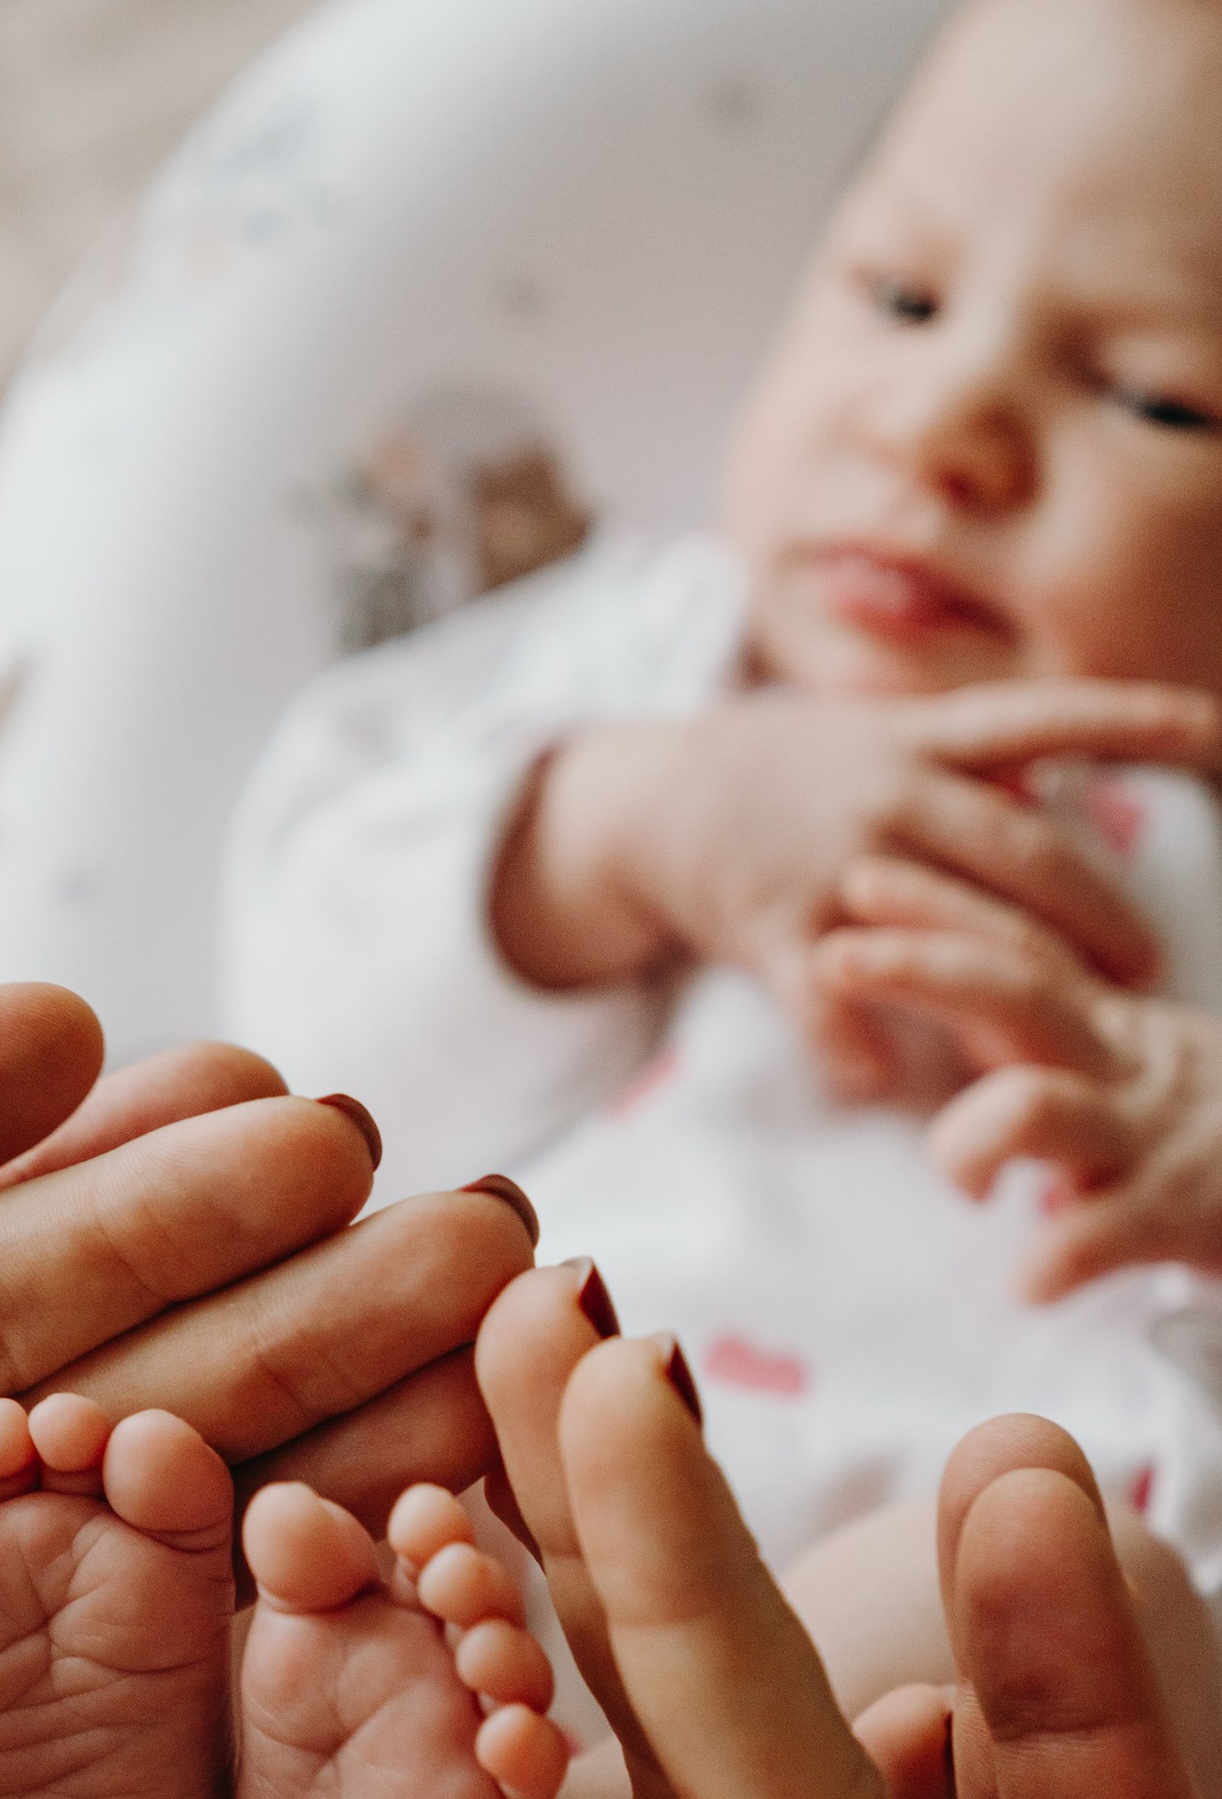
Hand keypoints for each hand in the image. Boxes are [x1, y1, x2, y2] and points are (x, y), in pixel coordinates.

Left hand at [0, 1103, 536, 1798]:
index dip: (47, 1178)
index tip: (220, 1074)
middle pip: (51, 1373)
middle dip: (236, 1261)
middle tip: (435, 1173)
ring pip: (156, 1510)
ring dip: (319, 1394)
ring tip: (503, 1292)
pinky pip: (211, 1687)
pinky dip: (334, 1592)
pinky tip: (475, 1513)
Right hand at [494, 680, 1211, 1094]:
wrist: (647, 802)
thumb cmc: (784, 781)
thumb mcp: (876, 742)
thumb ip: (962, 769)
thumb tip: (1056, 791)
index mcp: (925, 740)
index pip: (1048, 715)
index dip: (1137, 719)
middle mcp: (888, 790)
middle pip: (1020, 852)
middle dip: (1096, 916)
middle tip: (1150, 970)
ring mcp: (829, 857)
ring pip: (940, 930)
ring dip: (1001, 994)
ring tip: (1047, 1052)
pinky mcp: (768, 921)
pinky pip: (821, 996)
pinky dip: (850, 1044)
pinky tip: (878, 1082)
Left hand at [819, 891, 1221, 1287]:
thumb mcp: (1144, 1080)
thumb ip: (1067, 1056)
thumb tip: (975, 1050)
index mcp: (1113, 1038)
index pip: (1018, 953)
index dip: (939, 914)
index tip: (861, 884)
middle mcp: (1124, 1072)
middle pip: (1015, 994)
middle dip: (922, 968)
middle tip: (837, 954)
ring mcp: (1147, 1140)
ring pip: (1032, 1109)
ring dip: (970, 1145)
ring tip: (969, 1188)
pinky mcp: (1178, 1215)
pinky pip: (1090, 1236)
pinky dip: (1048, 1263)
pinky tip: (1030, 1284)